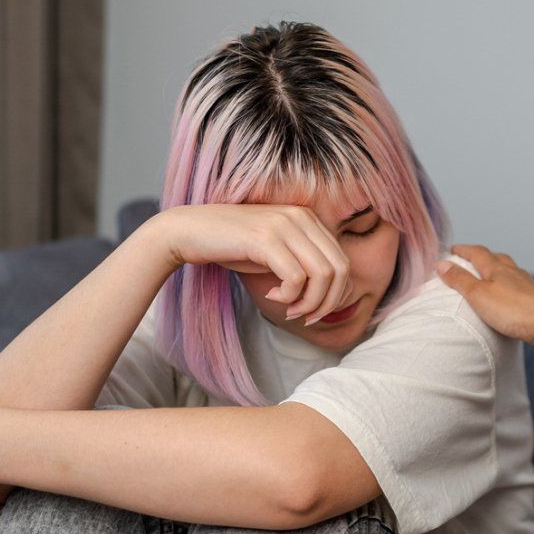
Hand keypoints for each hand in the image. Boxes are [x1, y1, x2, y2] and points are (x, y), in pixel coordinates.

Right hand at [151, 204, 353, 323]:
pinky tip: (272, 296)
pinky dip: (289, 296)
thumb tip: (331, 295)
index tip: (312, 310)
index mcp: (308, 218)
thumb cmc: (233, 246)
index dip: (335, 294)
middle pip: (340, 269)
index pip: (343, 262)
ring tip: (288, 309)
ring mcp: (285, 225)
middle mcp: (301, 216)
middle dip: (326, 302)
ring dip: (309, 302)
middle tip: (304, 316)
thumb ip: (303, 264)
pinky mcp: (267, 239)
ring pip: (323, 275)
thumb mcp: (276, 252)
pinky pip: (297, 278)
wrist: (190, 231)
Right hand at [435, 245, 533, 355]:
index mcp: (496, 267)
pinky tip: (507, 295)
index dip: (463, 250)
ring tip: (487, 276)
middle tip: (469, 260)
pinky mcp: (533, 299)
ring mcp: (525, 284)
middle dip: (480, 257)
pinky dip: (508, 286)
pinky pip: (517, 287)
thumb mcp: (477, 294)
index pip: (477, 252)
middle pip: (495, 258)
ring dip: (496, 271)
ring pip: (508, 271)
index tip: (452, 249)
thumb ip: (459, 279)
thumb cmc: (512, 310)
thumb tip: (442, 263)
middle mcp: (512, 272)